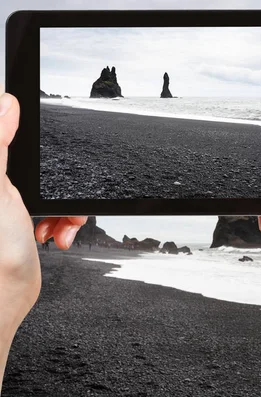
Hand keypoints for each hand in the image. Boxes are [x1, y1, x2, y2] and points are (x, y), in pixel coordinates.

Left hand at [0, 93, 85, 330]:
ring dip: (64, 208)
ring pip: (53, 188)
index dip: (29, 139)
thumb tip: (6, 103)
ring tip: (57, 225)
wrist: (5, 297)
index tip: (43, 147)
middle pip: (42, 167)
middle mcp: (2, 187)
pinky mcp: (27, 218)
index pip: (13, 141)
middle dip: (58, 186)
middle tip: (55, 202)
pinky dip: (63, 220)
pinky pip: (56, 208)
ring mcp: (13, 203)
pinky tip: (54, 232)